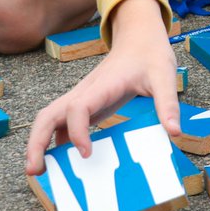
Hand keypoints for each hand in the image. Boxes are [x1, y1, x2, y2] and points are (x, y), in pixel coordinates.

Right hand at [24, 0, 180, 174]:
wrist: (139, 38)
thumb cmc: (150, 56)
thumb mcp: (165, 77)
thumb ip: (168, 103)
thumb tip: (174, 132)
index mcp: (102, 85)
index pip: (77, 108)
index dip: (77, 131)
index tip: (86, 153)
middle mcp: (84, 92)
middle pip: (47, 115)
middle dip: (37, 143)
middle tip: (35, 171)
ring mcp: (81, 98)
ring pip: (49, 119)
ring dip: (39, 143)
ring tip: (40, 171)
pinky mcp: (85, 105)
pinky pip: (62, 124)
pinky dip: (55, 142)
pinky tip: (61, 161)